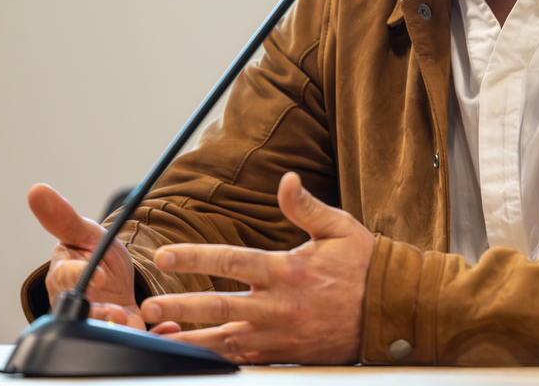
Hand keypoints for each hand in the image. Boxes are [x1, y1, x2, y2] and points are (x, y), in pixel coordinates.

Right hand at [27, 183, 177, 333]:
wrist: (115, 275)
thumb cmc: (93, 254)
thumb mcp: (84, 232)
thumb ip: (63, 217)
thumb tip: (38, 190)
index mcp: (65, 276)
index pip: (66, 279)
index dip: (80, 279)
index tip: (98, 277)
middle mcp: (79, 303)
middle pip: (84, 314)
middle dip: (101, 314)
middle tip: (116, 311)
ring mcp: (101, 319)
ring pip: (107, 330)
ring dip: (122, 328)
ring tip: (136, 321)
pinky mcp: (124, 330)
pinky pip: (137, 336)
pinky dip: (154, 333)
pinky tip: (169, 328)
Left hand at [139, 171, 375, 364]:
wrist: (391, 310)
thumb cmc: (365, 265)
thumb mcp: (340, 228)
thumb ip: (306, 206)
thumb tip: (286, 180)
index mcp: (288, 270)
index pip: (230, 261)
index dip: (193, 258)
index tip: (165, 255)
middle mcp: (280, 305)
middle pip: (217, 306)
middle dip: (178, 306)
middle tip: (148, 306)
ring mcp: (281, 334)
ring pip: (225, 340)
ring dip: (190, 339)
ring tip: (160, 336)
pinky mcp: (286, 353)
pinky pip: (244, 357)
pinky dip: (218, 356)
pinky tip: (197, 353)